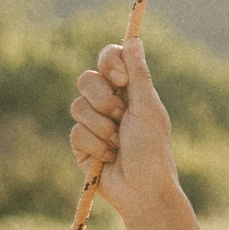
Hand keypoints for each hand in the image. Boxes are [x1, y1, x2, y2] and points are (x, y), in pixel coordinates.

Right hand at [68, 39, 177, 217]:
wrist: (142, 190)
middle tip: (122, 116)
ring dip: (102, 127)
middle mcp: (110, 103)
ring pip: (78, 106)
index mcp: (130, 91)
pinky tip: (109, 158)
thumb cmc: (152, 149)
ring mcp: (93, 123)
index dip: (109, 64)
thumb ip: (138, 76)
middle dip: (103, 100)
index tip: (120, 79)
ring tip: (119, 143)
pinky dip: (95, 146)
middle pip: (86, 79)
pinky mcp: (81, 143)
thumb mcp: (147, 109)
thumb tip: (134, 40)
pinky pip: (76, 131)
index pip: (109, 60)